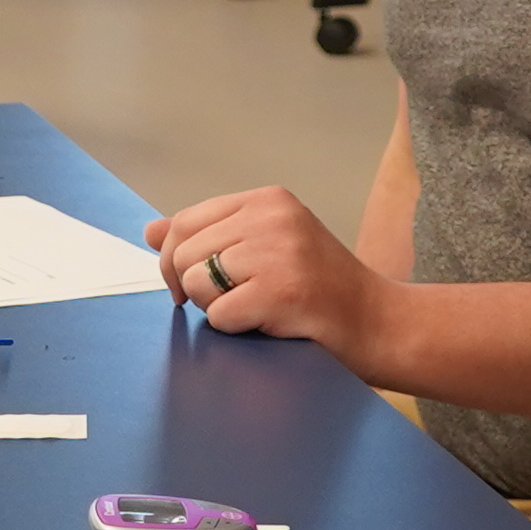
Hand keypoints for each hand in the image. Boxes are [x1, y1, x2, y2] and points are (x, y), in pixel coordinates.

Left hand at [148, 183, 397, 365]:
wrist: (381, 323)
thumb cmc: (322, 290)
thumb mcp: (266, 247)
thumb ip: (209, 236)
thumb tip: (150, 231)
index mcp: (268, 200)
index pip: (185, 222)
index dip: (173, 261)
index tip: (187, 286)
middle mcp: (272, 216)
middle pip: (185, 254)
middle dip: (194, 289)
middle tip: (231, 304)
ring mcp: (279, 252)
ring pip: (197, 284)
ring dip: (217, 309)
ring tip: (256, 310)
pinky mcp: (281, 291)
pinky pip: (220, 315)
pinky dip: (237, 329)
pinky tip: (269, 324)